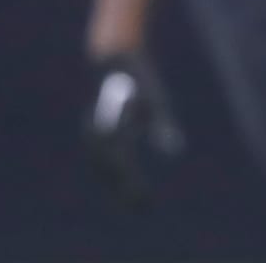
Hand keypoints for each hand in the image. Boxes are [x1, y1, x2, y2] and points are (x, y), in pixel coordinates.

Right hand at [86, 50, 184, 199]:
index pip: (122, 168)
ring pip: (101, 167)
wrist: (114, 59)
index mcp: (113, 128)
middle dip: (123, 191)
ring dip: (114, 184)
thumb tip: (174, 151)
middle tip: (142, 206)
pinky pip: (99, 158)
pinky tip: (122, 181)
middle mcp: (97, 133)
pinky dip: (110, 172)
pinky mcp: (92, 130)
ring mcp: (91, 132)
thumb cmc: (139, 80)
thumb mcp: (156, 101)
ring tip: (132, 199)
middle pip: (109, 172)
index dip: (133, 187)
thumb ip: (163, 125)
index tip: (146, 201)